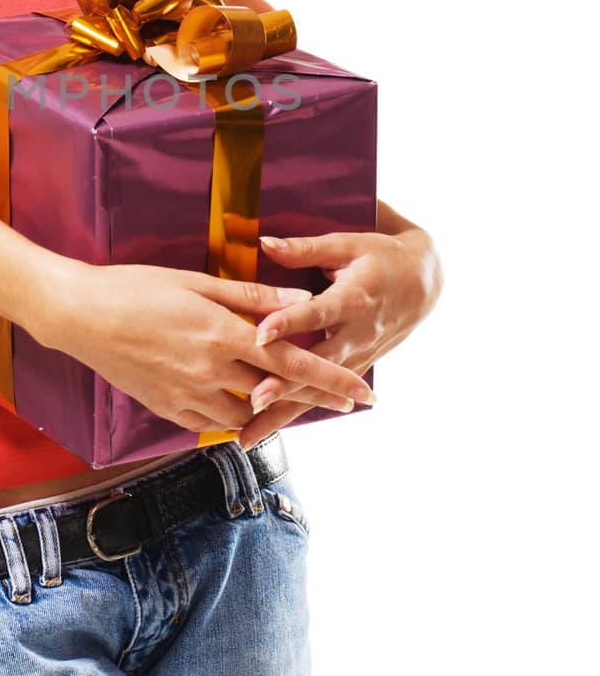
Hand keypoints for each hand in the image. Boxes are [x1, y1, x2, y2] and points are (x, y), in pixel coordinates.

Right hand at [32, 258, 377, 435]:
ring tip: (297, 400)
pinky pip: (213, 424)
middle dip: (318, 399)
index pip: (290, 361)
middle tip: (351, 403)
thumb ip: (250, 296)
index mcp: (221, 334)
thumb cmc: (135, 287)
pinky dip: (235, 418)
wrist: (78, 316)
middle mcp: (210, 371)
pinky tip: (246, 408)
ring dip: (275, 409)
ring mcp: (187, 395)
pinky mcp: (167, 409)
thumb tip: (299, 298)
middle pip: (278, 393)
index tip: (362, 389)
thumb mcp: (195, 281)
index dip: (330, 378)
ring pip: (247, 414)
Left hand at [232, 227, 443, 447]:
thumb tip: (263, 241)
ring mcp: (360, 355)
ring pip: (320, 390)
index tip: (259, 335)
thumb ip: (304, 249)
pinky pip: (325, 394)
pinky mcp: (357, 369)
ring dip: (286, 412)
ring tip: (250, 434)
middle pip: (318, 363)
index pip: (317, 312)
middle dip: (287, 384)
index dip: (289, 322)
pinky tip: (268, 430)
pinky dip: (298, 412)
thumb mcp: (347, 244)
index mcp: (354, 298)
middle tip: (254, 401)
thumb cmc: (380, 257)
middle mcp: (358, 332)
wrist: (424, 281)